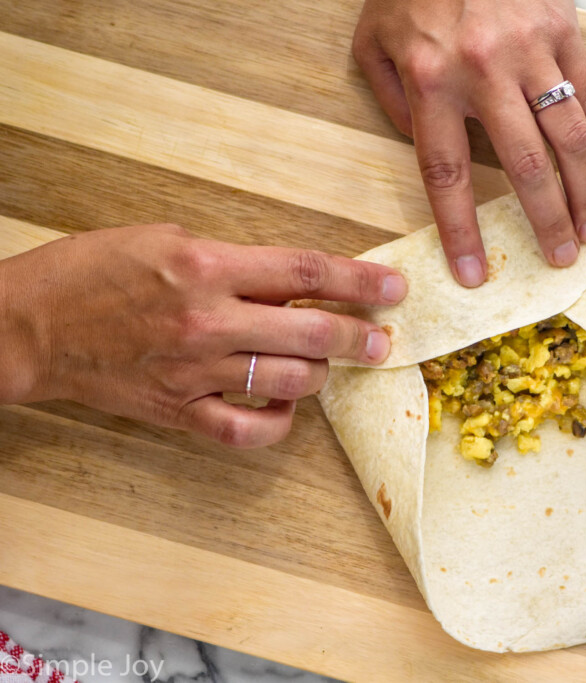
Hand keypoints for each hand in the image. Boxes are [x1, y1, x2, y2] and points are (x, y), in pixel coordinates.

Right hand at [0, 224, 406, 447]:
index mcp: (206, 266)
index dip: (361, 281)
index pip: (306, 271)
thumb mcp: (169, 240)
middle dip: (359, 337)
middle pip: (312, 331)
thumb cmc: (96, 271)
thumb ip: (236, 262)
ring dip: (320, 373)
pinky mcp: (180, 411)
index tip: (395, 288)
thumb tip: (298, 282)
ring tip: (322, 363)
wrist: (31, 324)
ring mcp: (195, 371)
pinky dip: (279, 423)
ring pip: (291, 382)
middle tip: (382, 341)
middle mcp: (207, 320)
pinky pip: (249, 430)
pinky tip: (284, 406)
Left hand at [353, 0, 585, 286]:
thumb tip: (432, 158)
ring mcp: (531, 50)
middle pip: (523, 165)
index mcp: (430, 81)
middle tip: (560, 260)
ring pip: (568, 137)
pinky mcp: (565, 31)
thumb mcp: (374, 44)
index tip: (476, 275)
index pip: (447, 175)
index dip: (462, 231)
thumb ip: (393, 105)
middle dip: (545, 220)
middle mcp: (483, 71)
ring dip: (583, 193)